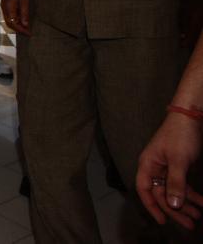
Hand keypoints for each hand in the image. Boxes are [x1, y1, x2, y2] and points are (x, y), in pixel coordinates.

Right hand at [0, 0, 30, 35]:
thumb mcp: (24, 0)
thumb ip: (24, 13)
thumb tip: (25, 24)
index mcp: (9, 9)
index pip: (14, 24)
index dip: (21, 30)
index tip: (29, 33)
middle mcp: (4, 9)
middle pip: (10, 23)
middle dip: (18, 29)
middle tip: (27, 31)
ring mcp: (3, 6)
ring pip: (9, 19)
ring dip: (16, 24)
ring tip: (25, 26)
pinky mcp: (4, 3)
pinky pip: (8, 15)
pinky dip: (14, 19)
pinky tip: (20, 18)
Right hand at [136, 113, 202, 228]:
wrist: (191, 116)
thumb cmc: (180, 135)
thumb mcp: (179, 160)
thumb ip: (175, 183)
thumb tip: (173, 205)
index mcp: (148, 164)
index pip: (145, 189)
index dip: (152, 206)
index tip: (163, 221)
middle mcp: (155, 167)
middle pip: (161, 194)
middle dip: (175, 210)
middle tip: (189, 224)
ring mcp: (167, 167)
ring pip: (174, 191)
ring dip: (186, 204)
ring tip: (198, 216)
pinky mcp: (179, 166)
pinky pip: (183, 185)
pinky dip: (191, 195)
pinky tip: (201, 202)